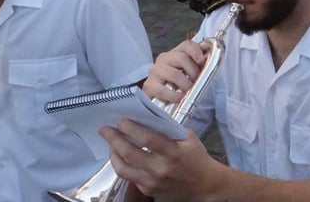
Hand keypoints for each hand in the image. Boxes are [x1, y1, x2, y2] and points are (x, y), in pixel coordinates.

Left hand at [102, 119, 225, 201]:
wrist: (204, 184)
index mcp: (174, 153)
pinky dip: (123, 164)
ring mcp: (152, 182)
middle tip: (105, 130)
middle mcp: (161, 169)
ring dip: (113, 154)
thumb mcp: (189, 139)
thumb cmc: (197, 158)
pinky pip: (130, 177)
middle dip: (114, 139)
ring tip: (109, 144)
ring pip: (124, 168)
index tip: (120, 121)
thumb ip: (169, 130)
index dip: (132, 129)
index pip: (148, 139)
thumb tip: (147, 119)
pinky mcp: (147, 190)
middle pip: (130, 153)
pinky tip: (120, 156)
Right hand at [143, 40, 208, 102]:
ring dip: (186, 85)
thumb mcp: (188, 71)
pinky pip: (164, 90)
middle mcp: (164, 59)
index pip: (186, 45)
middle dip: (193, 72)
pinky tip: (180, 98)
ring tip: (189, 91)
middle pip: (181, 58)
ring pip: (174, 74)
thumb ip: (198, 63)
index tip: (202, 62)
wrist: (157, 96)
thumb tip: (208, 55)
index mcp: (175, 52)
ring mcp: (155, 71)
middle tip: (197, 81)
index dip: (196, 51)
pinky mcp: (149, 85)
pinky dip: (175, 96)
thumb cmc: (176, 82)